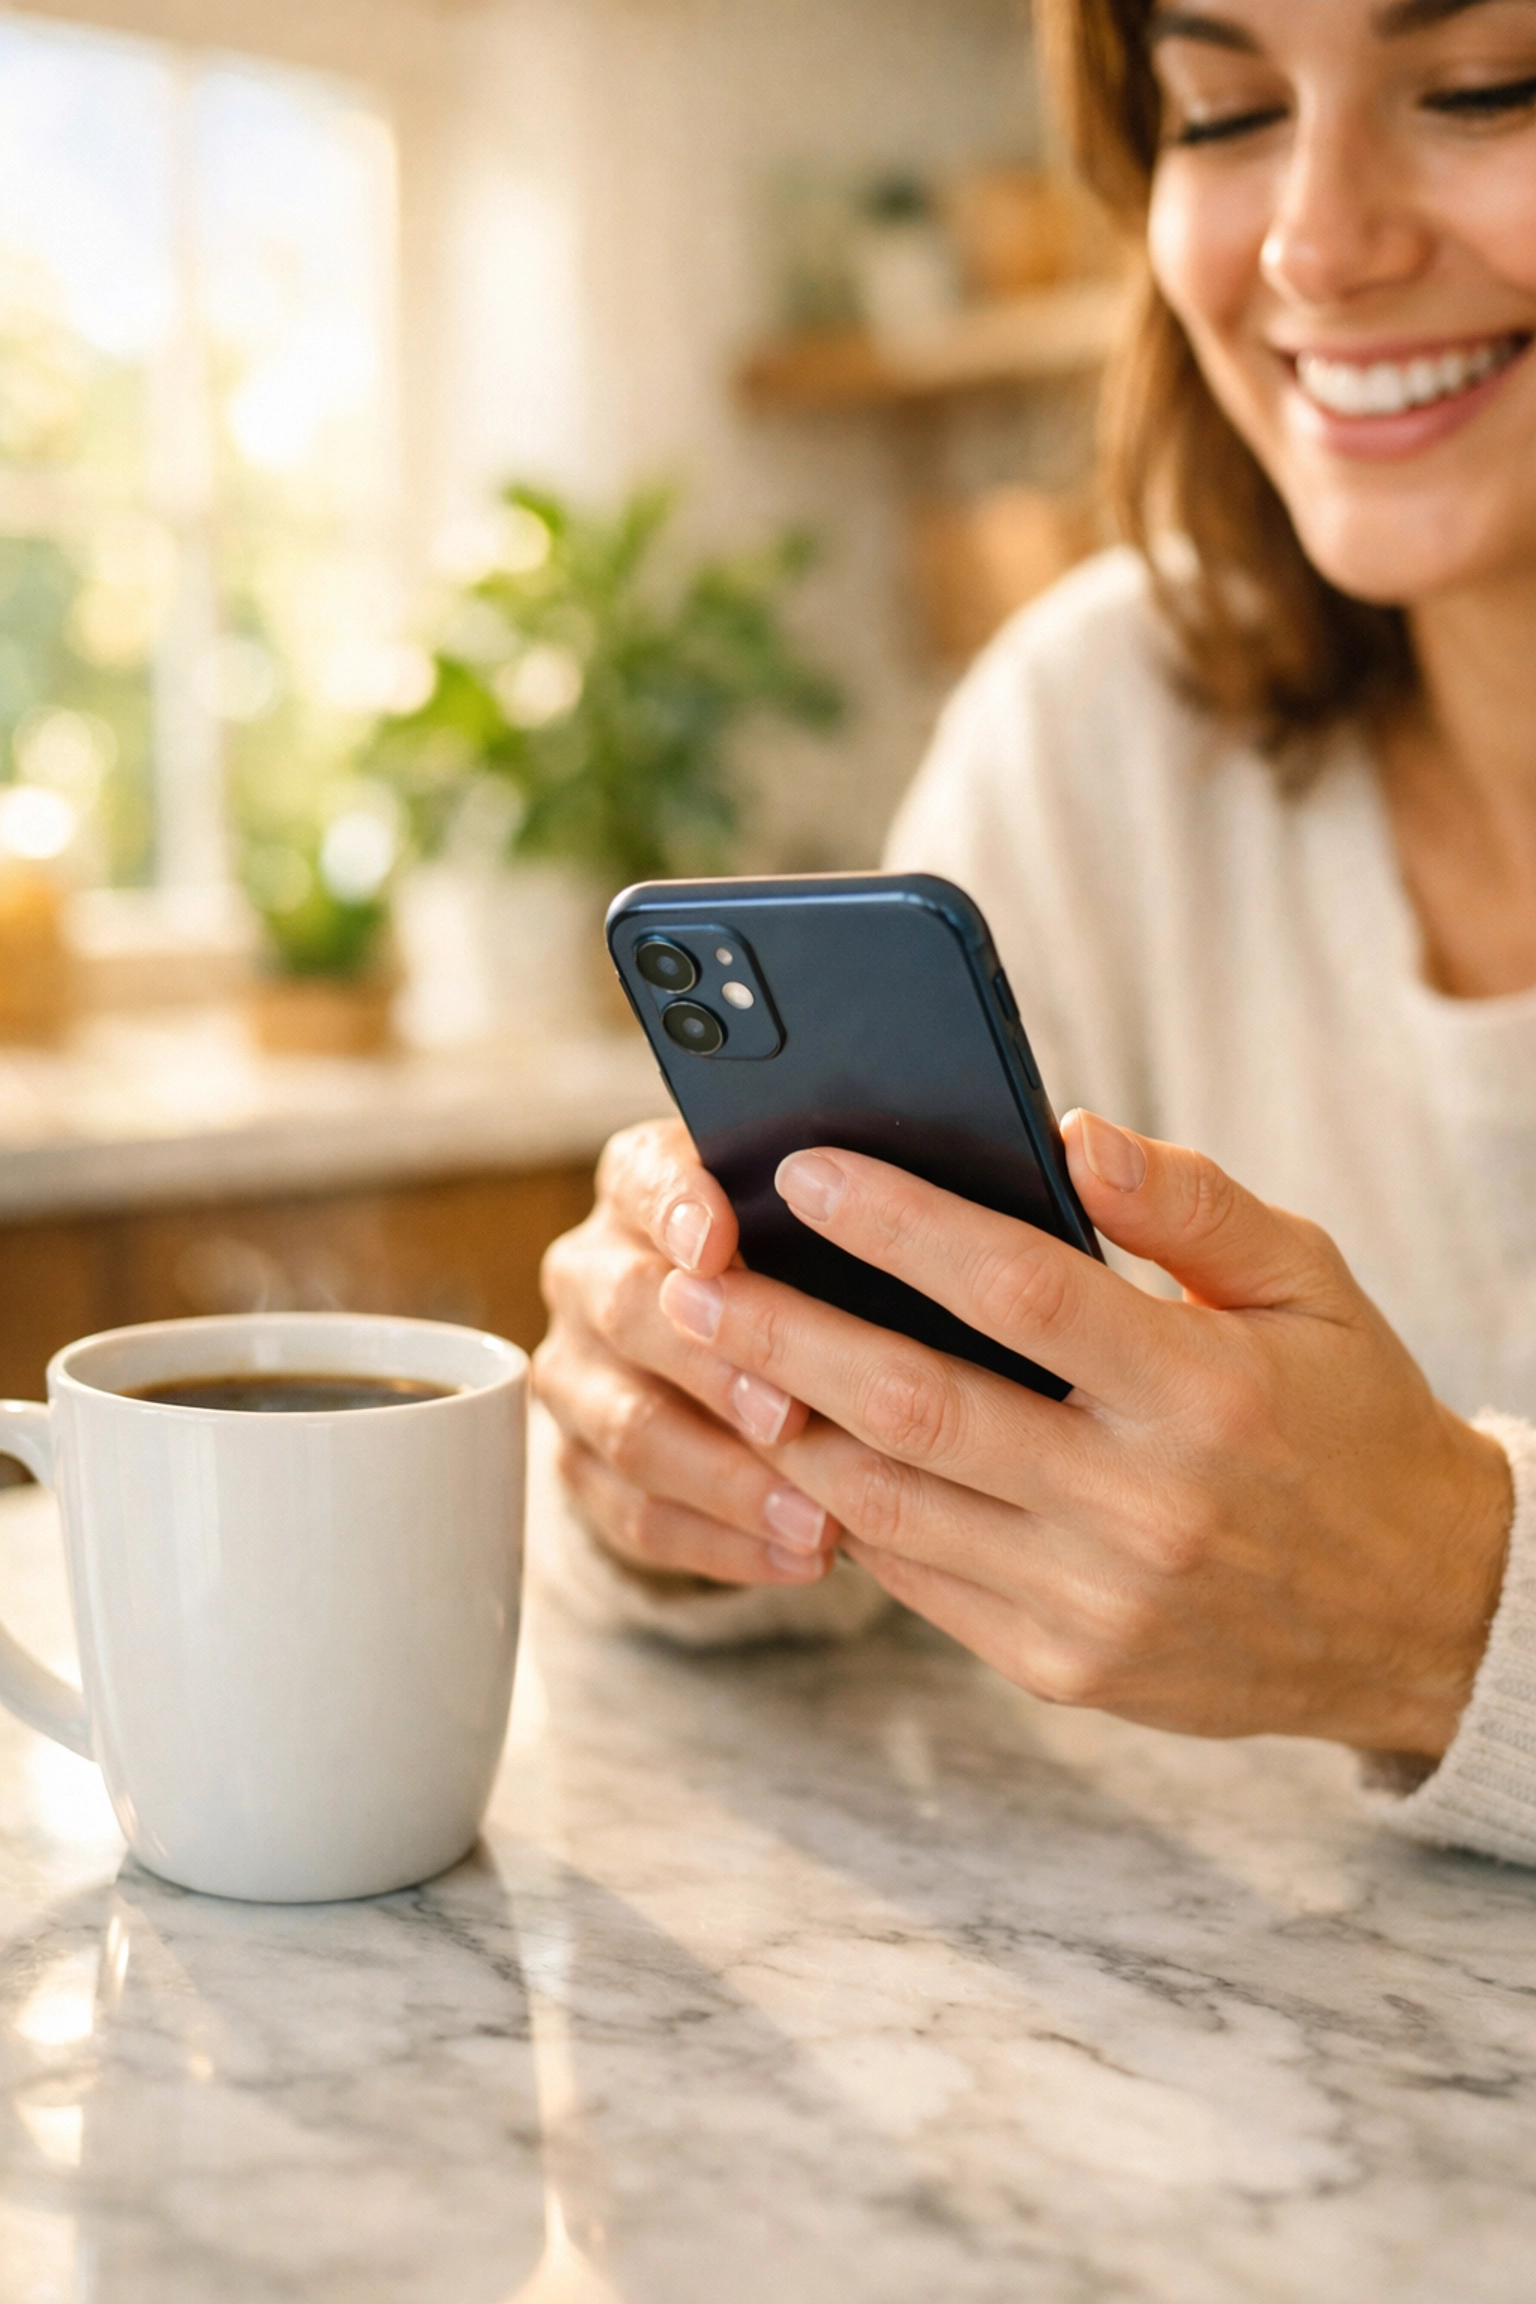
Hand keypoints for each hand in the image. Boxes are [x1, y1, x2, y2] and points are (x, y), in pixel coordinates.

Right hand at [534, 1119, 836, 1587]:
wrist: (723, 1353)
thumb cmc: (804, 1265)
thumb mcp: (819, 1222)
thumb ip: (851, 1212)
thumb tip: (945, 1217)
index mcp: (642, 1186)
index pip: (642, 1179)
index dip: (675, 1210)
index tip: (717, 1246)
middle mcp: (591, 1271)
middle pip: (630, 1312)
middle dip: (715, 1366)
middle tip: (793, 1413)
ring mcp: (577, 1373)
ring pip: (630, 1430)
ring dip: (728, 1479)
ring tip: (819, 1519)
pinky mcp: (581, 1466)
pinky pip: (638, 1517)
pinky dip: (725, 1544)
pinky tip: (803, 1558)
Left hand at [656, 1112, 1512, 1753]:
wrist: (1422, 1617)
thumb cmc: (1352, 1421)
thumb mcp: (1311, 1281)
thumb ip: (1189, 1201)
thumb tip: (1065, 1130)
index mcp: (1204, 1392)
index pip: (1019, 1290)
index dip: (898, 1225)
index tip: (803, 1171)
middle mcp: (1141, 1507)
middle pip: (918, 1405)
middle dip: (783, 1334)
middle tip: (690, 1277)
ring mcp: (1093, 1602)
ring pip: (890, 1506)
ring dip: (782, 1426)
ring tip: (708, 1356)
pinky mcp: (1061, 1667)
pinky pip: (916, 1580)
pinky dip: (843, 1509)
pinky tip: (791, 1445)